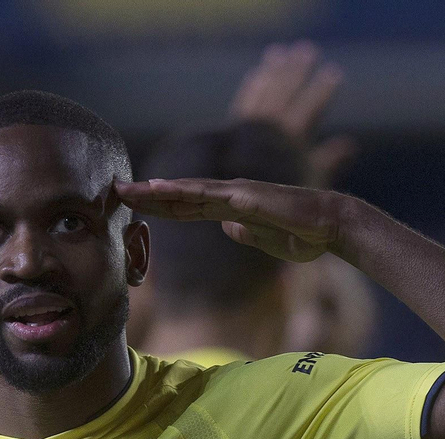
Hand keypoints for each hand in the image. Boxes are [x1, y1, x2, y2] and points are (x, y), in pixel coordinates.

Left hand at [114, 178, 346, 263]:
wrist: (330, 226)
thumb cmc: (303, 235)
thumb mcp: (266, 242)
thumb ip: (246, 234)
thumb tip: (228, 230)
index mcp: (232, 209)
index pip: (187, 208)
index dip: (159, 206)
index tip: (132, 207)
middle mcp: (229, 196)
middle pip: (179, 196)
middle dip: (146, 195)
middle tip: (114, 191)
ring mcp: (236, 193)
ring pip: (186, 191)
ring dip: (153, 191)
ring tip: (124, 189)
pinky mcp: (245, 197)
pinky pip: (206, 194)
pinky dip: (180, 190)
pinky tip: (157, 188)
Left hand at [228, 41, 357, 187]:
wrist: (249, 202)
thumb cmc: (283, 196)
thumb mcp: (310, 182)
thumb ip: (329, 161)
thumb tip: (351, 144)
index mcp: (294, 138)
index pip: (312, 105)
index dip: (323, 88)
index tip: (334, 71)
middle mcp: (274, 126)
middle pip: (287, 90)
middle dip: (298, 69)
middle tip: (307, 49)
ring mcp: (253, 124)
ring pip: (266, 89)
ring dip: (274, 70)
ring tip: (280, 53)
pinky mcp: (236, 128)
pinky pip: (245, 100)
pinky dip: (252, 86)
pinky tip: (256, 74)